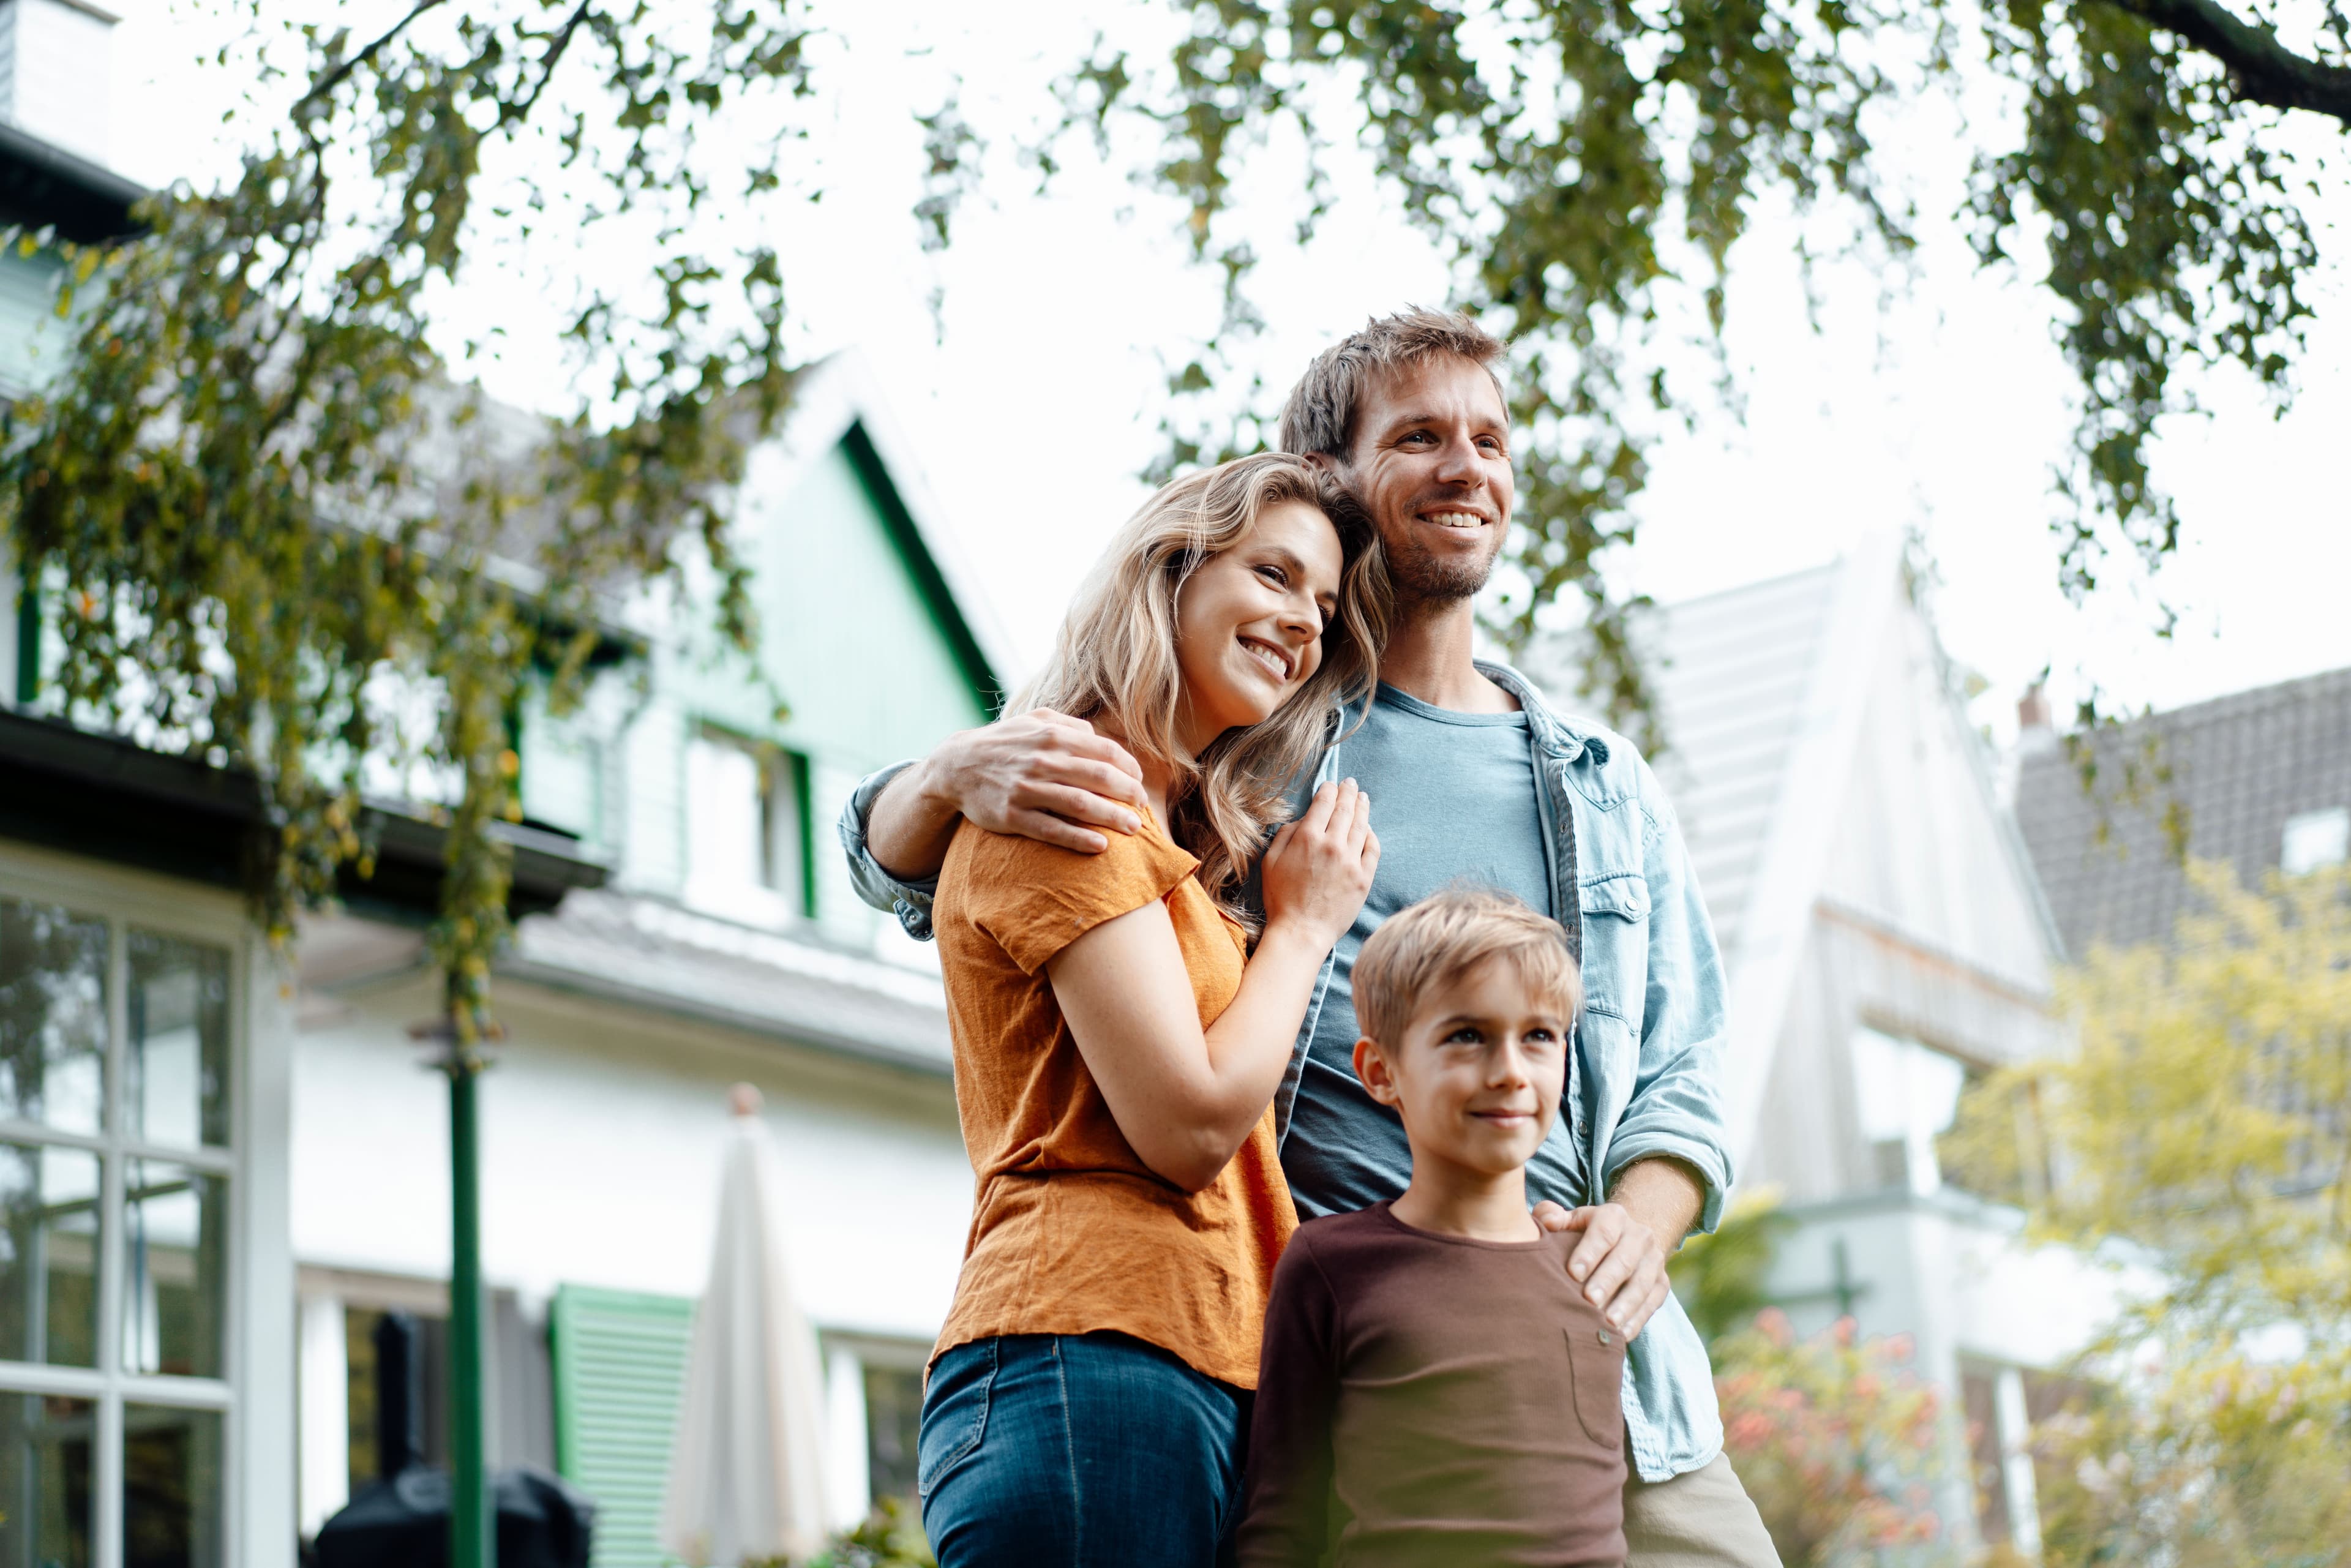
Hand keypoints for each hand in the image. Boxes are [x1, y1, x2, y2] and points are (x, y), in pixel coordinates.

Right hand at [919, 710, 1148, 853]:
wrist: (956, 766)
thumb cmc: (1005, 743)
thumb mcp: (1034, 720)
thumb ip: (1070, 726)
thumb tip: (1100, 739)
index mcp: (1052, 734)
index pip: (1104, 751)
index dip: (1129, 768)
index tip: (1139, 782)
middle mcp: (1041, 760)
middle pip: (1098, 777)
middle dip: (1128, 794)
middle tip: (1142, 807)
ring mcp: (1026, 789)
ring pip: (1079, 805)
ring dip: (1112, 817)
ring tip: (1133, 828)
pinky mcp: (1012, 816)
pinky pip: (1052, 829)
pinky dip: (1078, 838)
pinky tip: (1100, 845)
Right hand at [1259, 779, 1378, 948]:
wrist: (1302, 931)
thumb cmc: (1281, 898)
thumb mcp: (1271, 861)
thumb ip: (1285, 835)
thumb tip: (1302, 820)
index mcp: (1308, 837)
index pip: (1323, 803)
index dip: (1328, 790)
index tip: (1330, 785)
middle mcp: (1332, 844)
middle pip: (1345, 809)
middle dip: (1348, 792)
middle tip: (1350, 783)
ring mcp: (1351, 861)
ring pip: (1361, 825)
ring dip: (1362, 807)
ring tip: (1363, 798)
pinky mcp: (1364, 877)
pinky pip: (1372, 848)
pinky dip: (1371, 835)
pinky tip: (1369, 828)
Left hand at [1535, 1200, 1671, 1339]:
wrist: (1626, 1239)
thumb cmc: (1586, 1234)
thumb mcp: (1571, 1220)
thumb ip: (1552, 1216)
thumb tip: (1548, 1221)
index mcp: (1614, 1216)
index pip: (1603, 1232)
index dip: (1589, 1252)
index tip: (1573, 1273)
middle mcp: (1640, 1235)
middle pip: (1625, 1259)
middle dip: (1607, 1281)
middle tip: (1590, 1300)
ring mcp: (1654, 1260)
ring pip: (1642, 1284)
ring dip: (1626, 1305)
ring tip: (1608, 1322)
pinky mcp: (1662, 1283)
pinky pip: (1652, 1303)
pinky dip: (1637, 1320)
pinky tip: (1621, 1334)